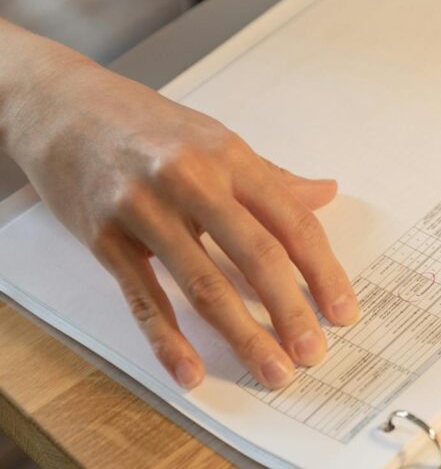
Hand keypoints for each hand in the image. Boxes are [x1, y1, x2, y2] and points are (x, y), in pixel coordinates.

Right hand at [0, 29, 359, 389]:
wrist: (61, 105)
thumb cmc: (146, 125)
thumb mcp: (216, 139)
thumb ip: (272, 177)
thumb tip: (327, 193)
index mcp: (231, 157)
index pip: (291, 222)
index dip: (323, 271)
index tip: (344, 311)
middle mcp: (193, 181)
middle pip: (255, 254)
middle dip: (289, 311)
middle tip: (313, 354)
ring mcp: (145, 209)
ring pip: (203, 282)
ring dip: (242, 334)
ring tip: (271, 370)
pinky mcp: (104, 237)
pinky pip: (143, 297)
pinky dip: (168, 340)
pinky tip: (190, 371)